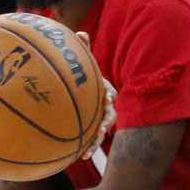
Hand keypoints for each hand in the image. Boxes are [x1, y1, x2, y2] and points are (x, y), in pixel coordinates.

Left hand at [75, 32, 116, 160]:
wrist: (79, 97)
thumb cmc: (82, 79)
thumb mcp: (81, 65)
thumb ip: (82, 50)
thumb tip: (80, 31)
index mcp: (102, 90)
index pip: (109, 91)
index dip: (108, 94)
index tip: (107, 98)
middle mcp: (104, 106)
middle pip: (109, 114)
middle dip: (106, 121)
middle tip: (101, 127)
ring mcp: (99, 119)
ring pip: (101, 131)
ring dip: (96, 140)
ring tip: (89, 149)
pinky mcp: (91, 131)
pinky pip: (91, 140)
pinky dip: (88, 148)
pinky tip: (80, 157)